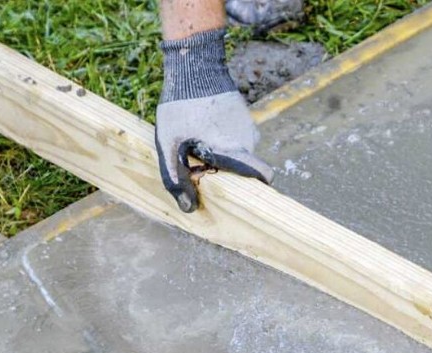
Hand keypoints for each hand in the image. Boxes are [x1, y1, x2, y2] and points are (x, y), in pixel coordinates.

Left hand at [155, 28, 272, 212]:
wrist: (193, 65)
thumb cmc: (180, 105)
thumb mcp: (169, 145)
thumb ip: (175, 178)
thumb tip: (188, 208)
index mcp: (235, 150)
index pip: (262, 176)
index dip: (253, 188)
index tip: (236, 192)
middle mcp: (248, 139)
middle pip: (244, 167)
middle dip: (226, 170)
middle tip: (200, 162)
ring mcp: (248, 125)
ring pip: (240, 151)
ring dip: (224, 152)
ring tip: (198, 141)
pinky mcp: (243, 114)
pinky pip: (237, 135)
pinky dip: (224, 137)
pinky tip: (204, 127)